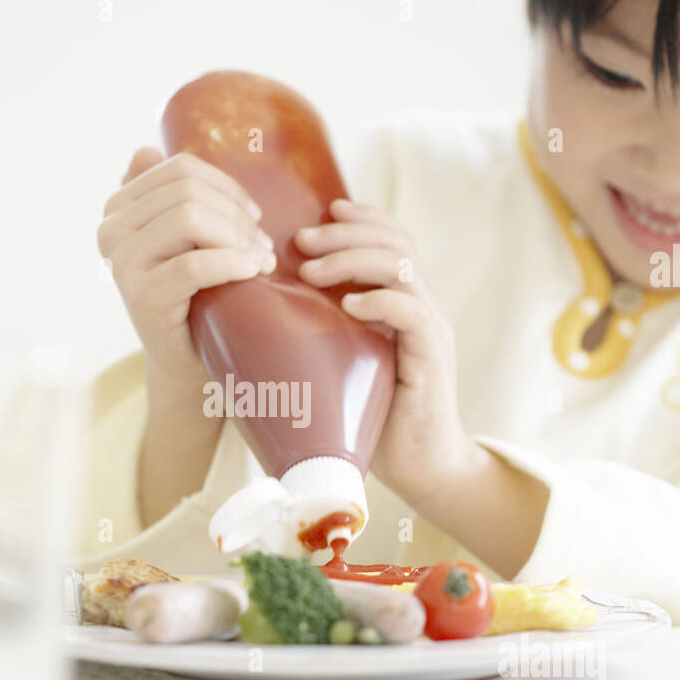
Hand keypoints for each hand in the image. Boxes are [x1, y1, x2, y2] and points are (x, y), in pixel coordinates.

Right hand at [97, 149, 276, 395]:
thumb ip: (168, 196)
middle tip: (263, 244)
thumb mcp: (185, 240)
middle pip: (187, 193)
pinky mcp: (142, 298)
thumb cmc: (195, 295)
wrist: (189, 360)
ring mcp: (122, 265)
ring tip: (261, 261)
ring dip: (238, 237)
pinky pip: (194, 264)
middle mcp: (111, 232)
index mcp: (119, 209)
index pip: (180, 170)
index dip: (226, 187)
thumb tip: (145, 149)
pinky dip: (232, 263)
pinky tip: (253, 271)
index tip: (253, 216)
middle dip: (235, 215)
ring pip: (190, 220)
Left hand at [293, 198, 471, 502]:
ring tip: (313, 272)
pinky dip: (379, 301)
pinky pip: (412, 313)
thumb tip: (247, 326)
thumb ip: (317, 338)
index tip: (320, 210)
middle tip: (301, 241)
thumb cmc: (371, 422)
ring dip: (353, 260)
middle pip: (396, 241)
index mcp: (402, 302)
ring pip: (402, 267)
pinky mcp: (432, 358)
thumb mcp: (339, 368)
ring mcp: (431, 330)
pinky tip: (348, 305)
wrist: (420, 469)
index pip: (392, 238)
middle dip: (346, 232)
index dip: (359, 217)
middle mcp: (421, 307)